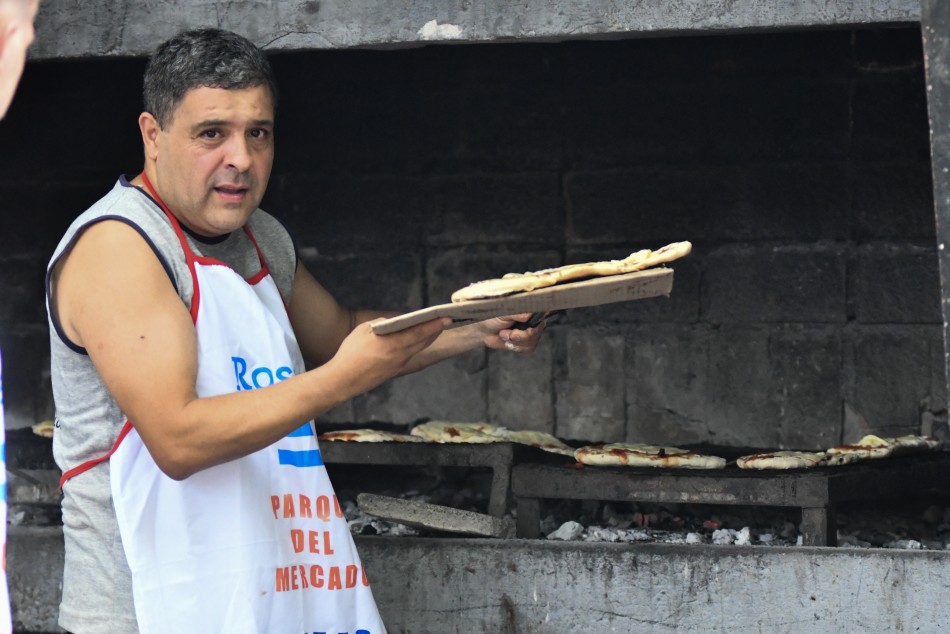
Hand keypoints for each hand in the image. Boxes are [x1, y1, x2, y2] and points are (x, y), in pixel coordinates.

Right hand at [331, 316, 450, 391]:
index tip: (448, 318)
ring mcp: (399, 365)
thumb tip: (396, 322)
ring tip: (434, 329)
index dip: (435, 324)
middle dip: (435, 330)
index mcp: (394, 344)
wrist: (342, 380)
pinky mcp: (394, 371)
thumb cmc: (350, 353)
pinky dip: (416, 346)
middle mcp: (400, 356)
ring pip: (418, 349)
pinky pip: (410, 355)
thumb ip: (382, 323)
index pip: (420, 332)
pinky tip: (415, 341)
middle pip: (424, 341)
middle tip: (445, 321)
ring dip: (427, 339)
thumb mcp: (364, 330)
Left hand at [478, 313, 546, 352]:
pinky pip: (528, 347)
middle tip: (507, 332)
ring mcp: (532, 331)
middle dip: (521, 334)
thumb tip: (529, 315)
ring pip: (532, 340)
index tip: (527, 321)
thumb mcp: (503, 312)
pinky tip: (508, 341)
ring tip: (504, 335)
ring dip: (515, 341)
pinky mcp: (528, 342)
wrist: (483, 330)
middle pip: (537, 330)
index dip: (539, 318)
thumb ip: (518, 313)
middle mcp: (533, 318)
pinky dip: (516, 346)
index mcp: (529, 307)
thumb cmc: (492, 317)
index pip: (543, 311)